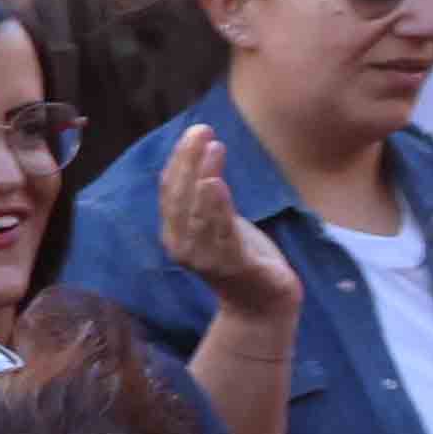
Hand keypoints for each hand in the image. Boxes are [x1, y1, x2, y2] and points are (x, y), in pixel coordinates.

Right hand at [153, 123, 302, 333]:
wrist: (263, 304)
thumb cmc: (242, 259)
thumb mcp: (219, 224)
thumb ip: (205, 200)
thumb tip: (197, 159)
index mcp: (174, 235)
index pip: (169, 191)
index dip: (179, 160)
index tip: (195, 131)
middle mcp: (181, 247)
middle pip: (178, 197)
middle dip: (188, 160)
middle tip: (202, 130)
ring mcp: (203, 258)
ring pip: (196, 211)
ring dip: (202, 175)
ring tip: (213, 148)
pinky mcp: (229, 265)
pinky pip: (219, 232)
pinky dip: (215, 206)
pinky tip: (216, 182)